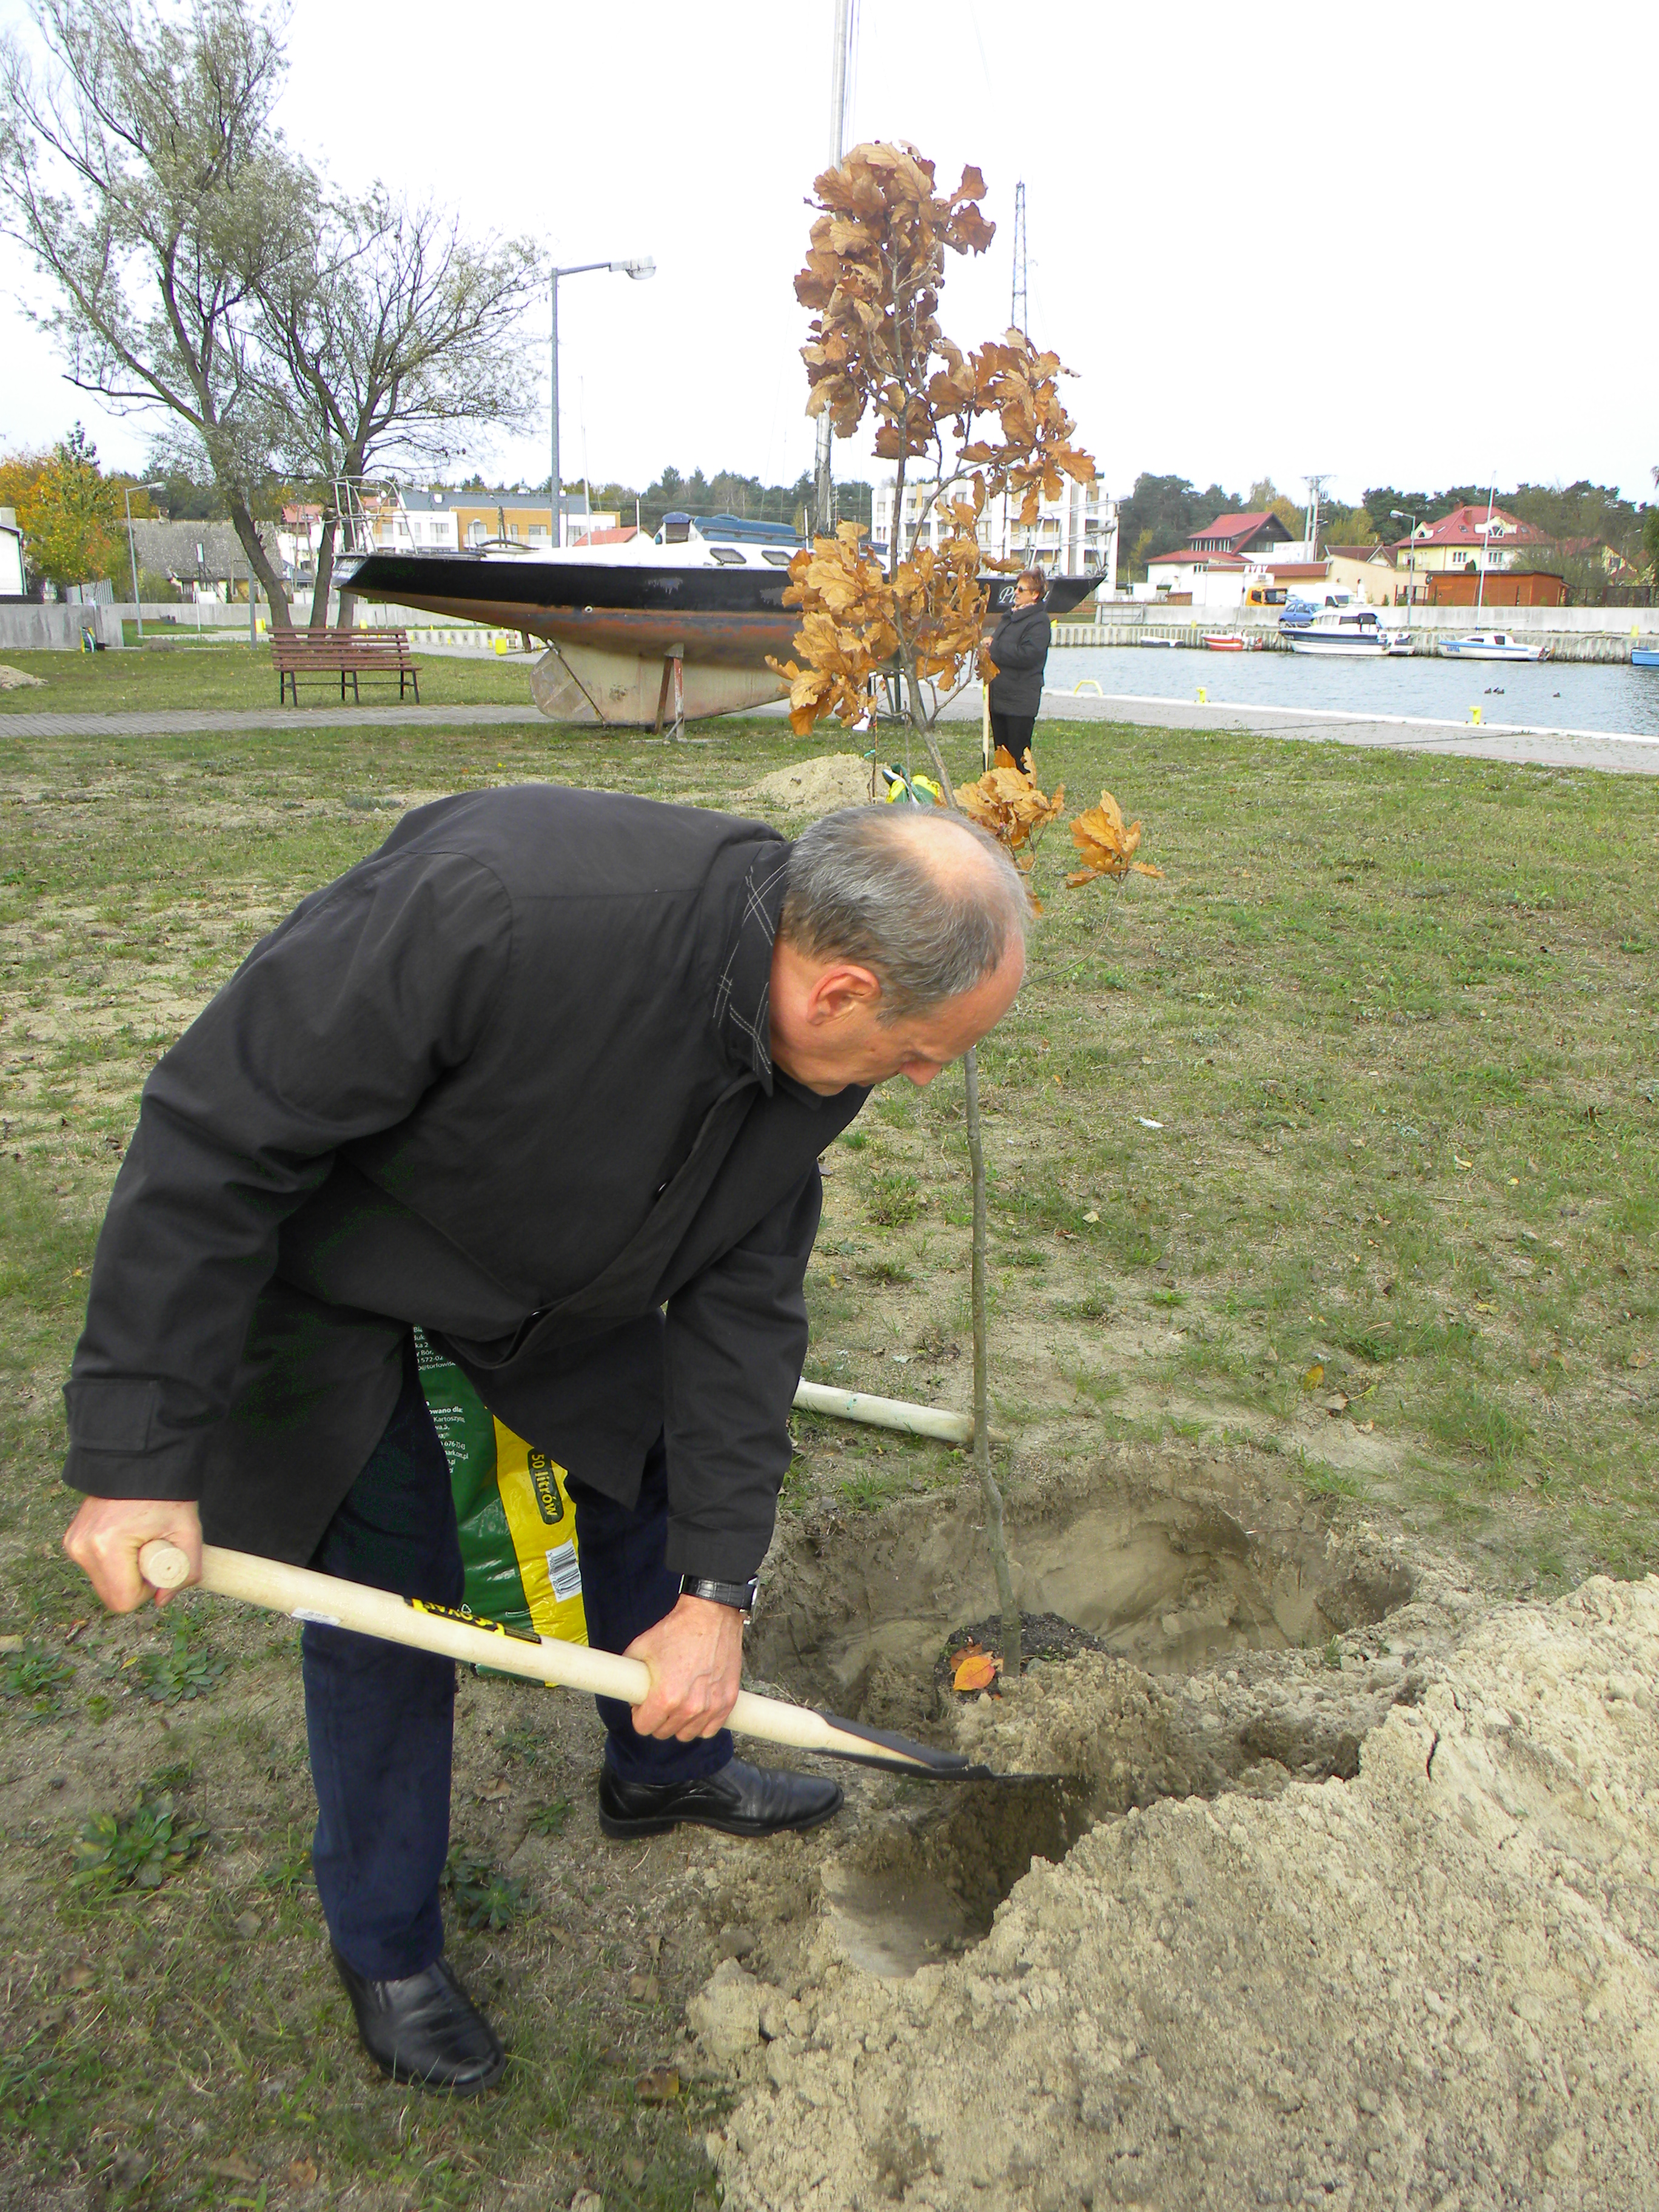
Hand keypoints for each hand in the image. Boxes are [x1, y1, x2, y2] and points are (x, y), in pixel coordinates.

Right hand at [63, 1496, 201, 1612]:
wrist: (143, 1461)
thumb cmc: (167, 1494)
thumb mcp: (188, 1532)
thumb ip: (184, 1573)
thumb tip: (163, 1600)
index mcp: (107, 1547)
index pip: (124, 1601)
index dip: (147, 1590)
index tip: (159, 1563)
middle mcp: (83, 1548)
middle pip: (111, 1596)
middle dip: (135, 1582)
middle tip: (151, 1549)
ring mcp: (74, 1542)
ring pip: (103, 1582)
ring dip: (124, 1571)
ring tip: (139, 1538)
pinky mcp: (72, 1539)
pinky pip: (96, 1566)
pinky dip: (114, 1560)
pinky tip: (127, 1535)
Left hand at [626, 1595, 743, 1741]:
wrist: (711, 1615)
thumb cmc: (679, 1629)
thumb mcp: (640, 1648)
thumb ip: (629, 1675)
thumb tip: (627, 1691)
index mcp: (665, 1696)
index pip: (643, 1727)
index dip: (639, 1715)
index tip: (642, 1706)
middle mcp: (689, 1707)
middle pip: (664, 1733)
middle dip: (658, 1718)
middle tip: (660, 1698)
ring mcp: (711, 1706)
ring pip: (686, 1734)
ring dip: (680, 1722)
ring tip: (679, 1701)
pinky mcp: (727, 1701)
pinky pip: (710, 1730)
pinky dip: (702, 1723)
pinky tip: (697, 1707)